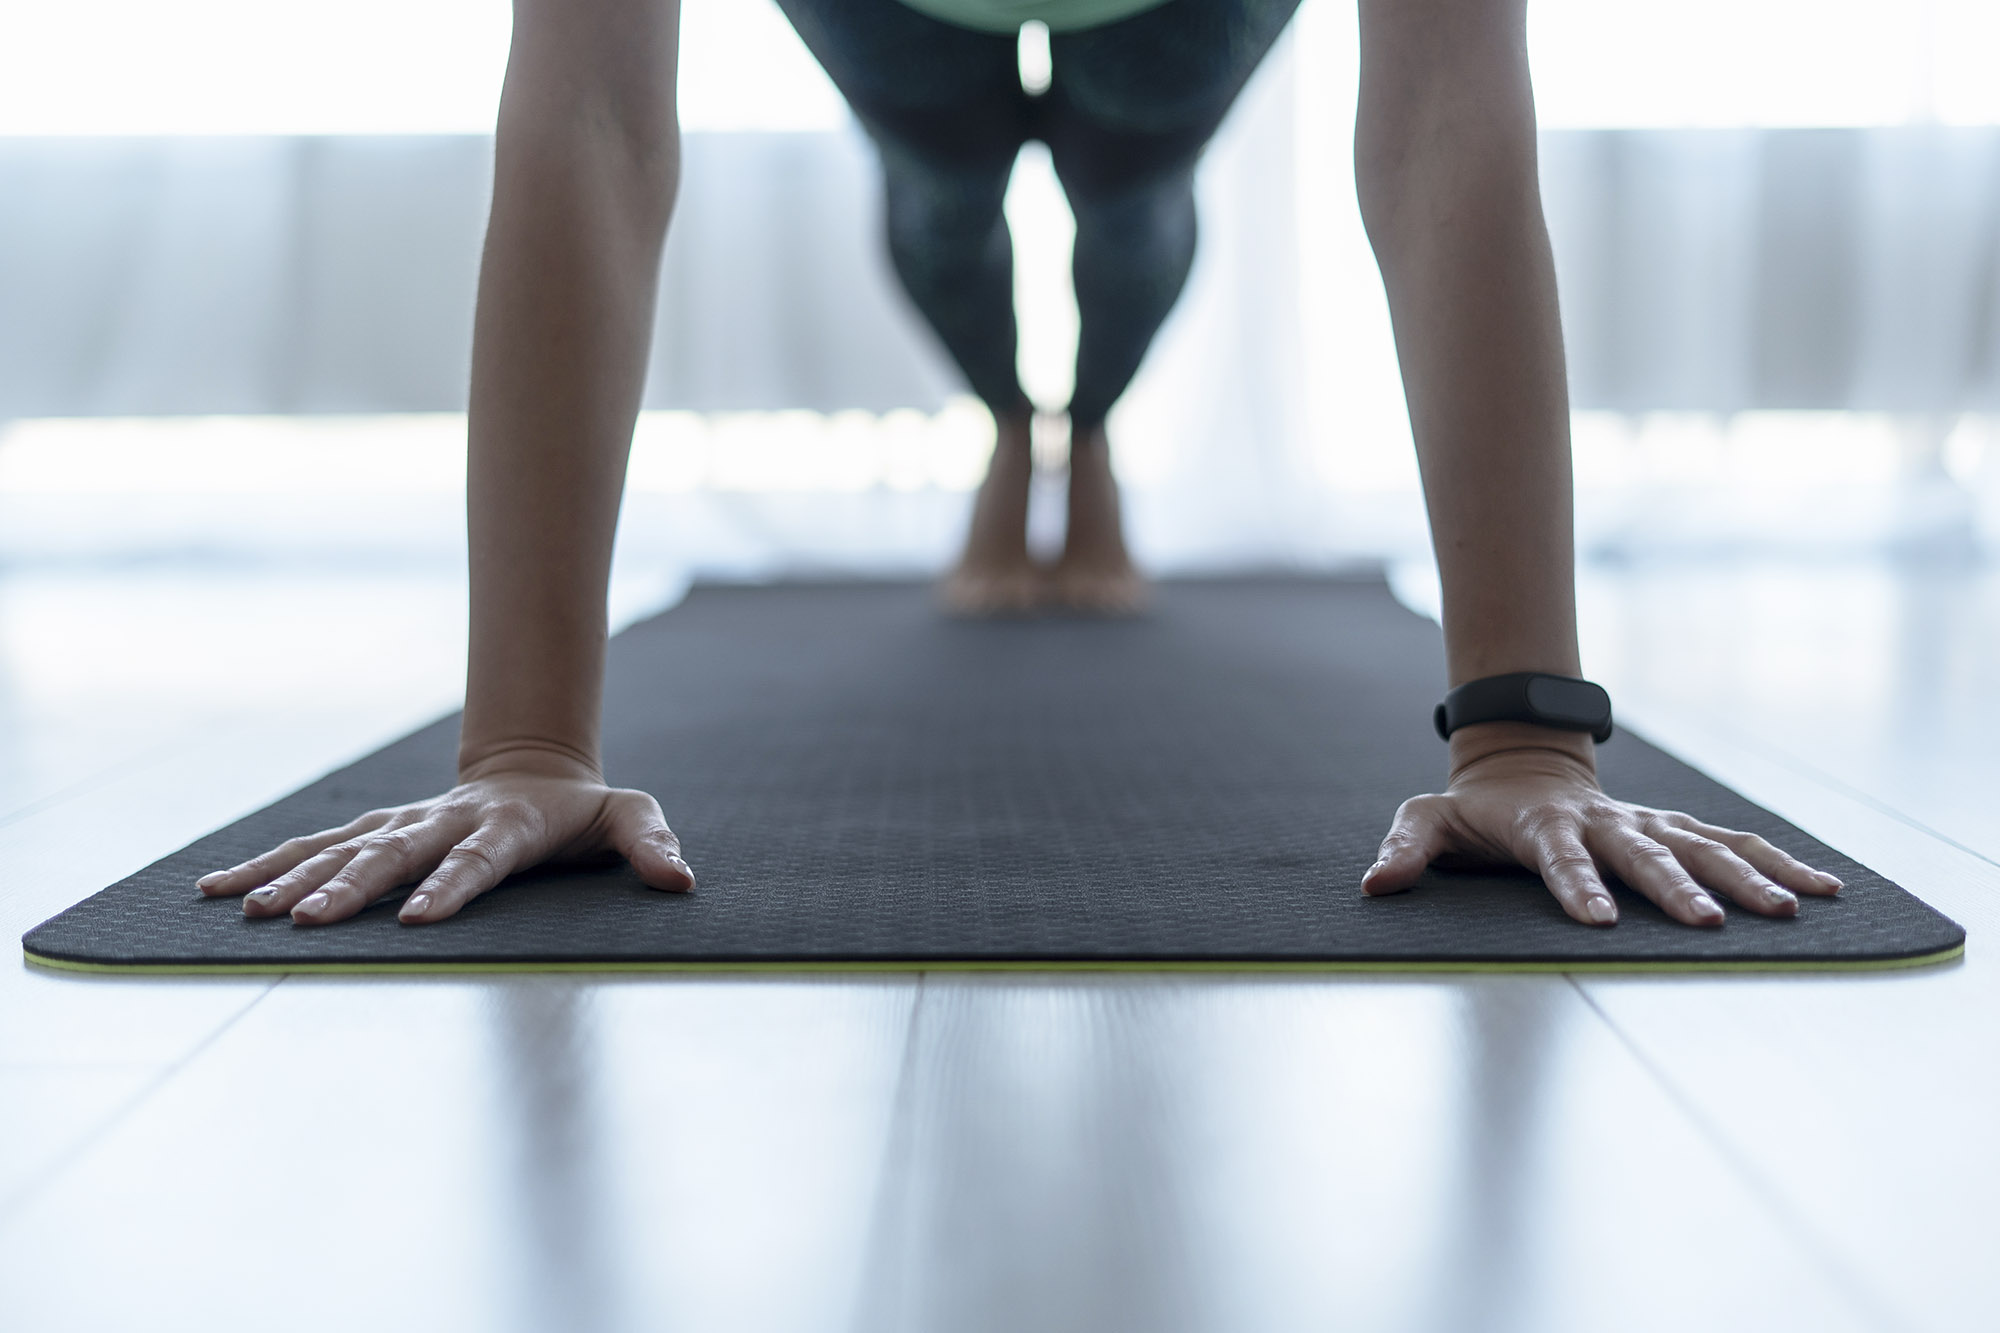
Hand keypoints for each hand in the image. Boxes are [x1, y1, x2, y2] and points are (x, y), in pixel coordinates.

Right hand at [196, 754, 693, 925]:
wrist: (533, 769)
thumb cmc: (582, 810)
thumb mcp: (628, 816)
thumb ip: (651, 843)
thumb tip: (680, 879)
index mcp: (504, 826)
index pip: (476, 860)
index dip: (453, 887)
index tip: (423, 919)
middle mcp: (443, 822)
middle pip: (393, 856)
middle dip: (350, 889)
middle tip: (306, 922)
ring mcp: (403, 824)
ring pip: (341, 850)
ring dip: (294, 880)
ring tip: (248, 912)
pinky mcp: (374, 830)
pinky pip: (313, 847)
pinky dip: (266, 864)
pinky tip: (216, 889)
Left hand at [1360, 735, 1841, 926]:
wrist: (1521, 764)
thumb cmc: (1473, 809)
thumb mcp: (1427, 820)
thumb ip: (1404, 849)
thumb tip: (1374, 885)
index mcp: (1545, 826)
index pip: (1559, 859)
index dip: (1575, 887)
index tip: (1597, 921)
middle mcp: (1605, 824)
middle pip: (1644, 856)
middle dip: (1676, 889)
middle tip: (1708, 925)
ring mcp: (1646, 824)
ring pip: (1704, 847)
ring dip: (1745, 877)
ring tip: (1789, 911)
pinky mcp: (1674, 829)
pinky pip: (1732, 843)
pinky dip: (1778, 861)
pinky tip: (1824, 889)